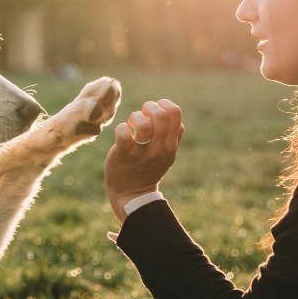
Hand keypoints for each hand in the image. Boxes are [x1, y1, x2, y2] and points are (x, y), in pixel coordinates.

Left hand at [105, 99, 184, 221]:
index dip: (164, 104)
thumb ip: (173, 137)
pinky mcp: (123, 154)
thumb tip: (176, 119)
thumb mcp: (167, 156)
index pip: (175, 113)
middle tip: (142, 114)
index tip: (154, 112)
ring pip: (143, 124)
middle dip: (149, 106)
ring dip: (135, 117)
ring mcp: (141, 152)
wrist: (132, 194)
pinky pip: (123, 133)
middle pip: (161, 114)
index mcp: (171, 145)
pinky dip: (121, 128)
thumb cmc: (148, 169)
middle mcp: (159, 148)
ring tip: (132, 124)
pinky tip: (122, 132)